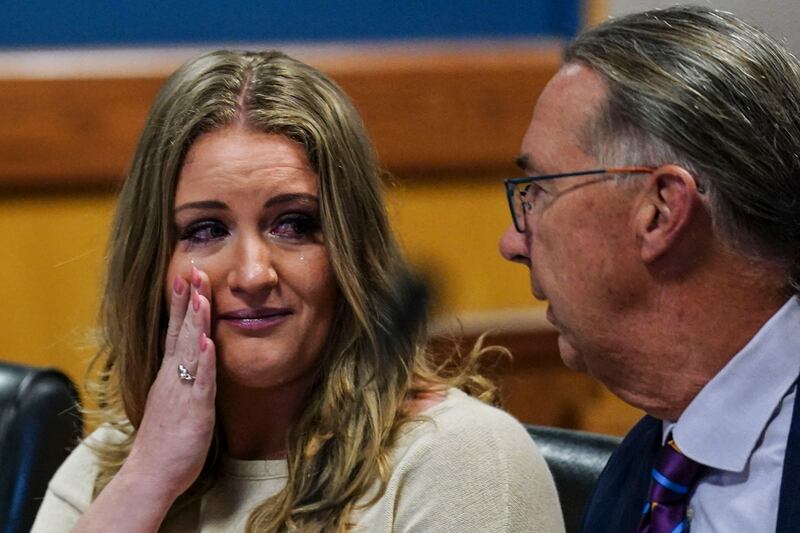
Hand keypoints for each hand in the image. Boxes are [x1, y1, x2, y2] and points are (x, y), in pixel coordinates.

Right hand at [123, 266, 216, 499]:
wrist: (150, 474)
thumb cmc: (165, 439)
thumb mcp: (174, 399)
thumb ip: (183, 376)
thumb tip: (193, 355)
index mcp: (170, 373)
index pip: (175, 330)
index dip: (181, 302)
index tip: (187, 276)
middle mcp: (173, 376)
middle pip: (181, 331)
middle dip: (189, 299)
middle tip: (193, 269)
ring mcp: (182, 391)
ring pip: (190, 350)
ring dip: (195, 322)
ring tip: (201, 295)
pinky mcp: (194, 410)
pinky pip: (200, 382)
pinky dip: (203, 362)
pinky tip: (208, 343)